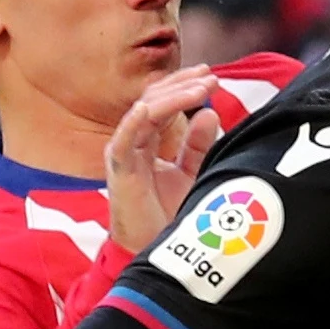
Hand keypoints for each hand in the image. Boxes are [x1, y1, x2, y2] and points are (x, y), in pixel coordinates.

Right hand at [105, 64, 222, 251]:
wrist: (156, 253)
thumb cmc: (168, 216)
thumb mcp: (190, 174)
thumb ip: (197, 145)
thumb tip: (210, 114)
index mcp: (147, 141)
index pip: (163, 102)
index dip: (184, 86)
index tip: (211, 76)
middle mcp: (133, 142)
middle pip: (153, 100)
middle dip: (182, 84)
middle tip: (210, 75)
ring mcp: (124, 154)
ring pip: (144, 112)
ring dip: (172, 97)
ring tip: (200, 87)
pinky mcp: (119, 171)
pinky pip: (124, 139)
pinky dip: (135, 121)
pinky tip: (149, 106)